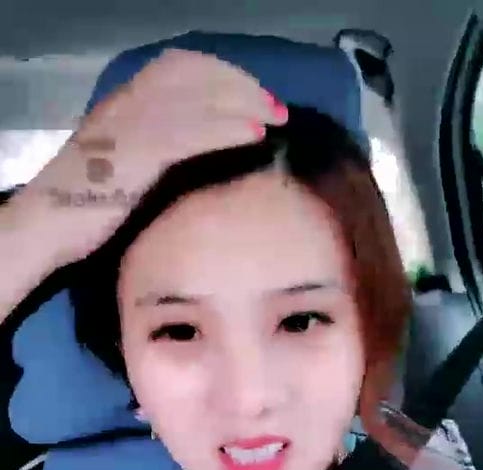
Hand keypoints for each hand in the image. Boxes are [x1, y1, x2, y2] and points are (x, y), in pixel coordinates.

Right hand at [9, 49, 286, 268]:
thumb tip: (195, 157)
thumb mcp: (118, 166)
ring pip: (196, 100)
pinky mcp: (134, 156)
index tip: (253, 93)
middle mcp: (126, 104)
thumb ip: (150, 152)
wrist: (45, 228)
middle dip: (241, 86)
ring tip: (275, 118)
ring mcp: (130, 127)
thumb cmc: (82, 209)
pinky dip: (226, 130)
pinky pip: (189, 134)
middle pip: (194, 76)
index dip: (221, 74)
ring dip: (243, 104)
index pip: (177, 67)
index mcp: (121, 104)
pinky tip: (254, 135)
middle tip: (276, 106)